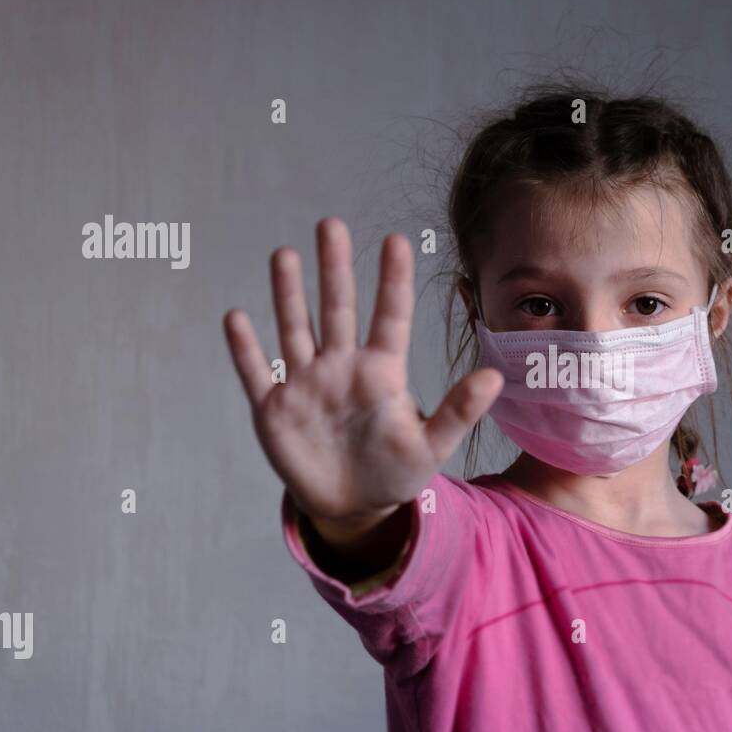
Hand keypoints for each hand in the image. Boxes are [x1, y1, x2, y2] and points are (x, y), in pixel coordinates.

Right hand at [223, 219, 502, 545]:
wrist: (354, 507)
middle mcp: (341, 367)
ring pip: (295, 330)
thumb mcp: (433, 445)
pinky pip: (257, 373)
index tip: (397, 240)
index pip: (390, 317)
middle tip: (332, 224)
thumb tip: (494, 378)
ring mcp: (306, 385)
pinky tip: (237, 317)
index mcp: (382, 372)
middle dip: (334, 269)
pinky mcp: (275, 410)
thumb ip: (459, 410)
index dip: (392, 281)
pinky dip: (246, 349)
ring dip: (288, 295)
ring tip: (284, 254)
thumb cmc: (396, 471)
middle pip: (337, 310)